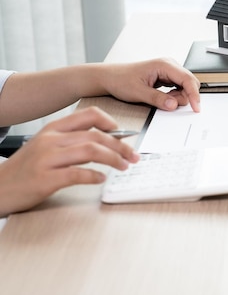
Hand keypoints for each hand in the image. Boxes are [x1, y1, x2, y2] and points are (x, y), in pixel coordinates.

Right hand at [0, 107, 139, 216]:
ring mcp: (46, 159)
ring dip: (113, 159)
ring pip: (90, 151)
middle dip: (120, 145)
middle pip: (95, 136)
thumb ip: (71, 140)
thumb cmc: (26, 169)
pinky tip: (101, 179)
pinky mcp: (44, 179)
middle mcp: (50, 140)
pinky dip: (93, 176)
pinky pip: (76, 174)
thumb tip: (107, 141)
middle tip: (133, 155)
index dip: (111, 122)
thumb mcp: (46, 146)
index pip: (88, 115)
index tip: (125, 134)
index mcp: (53, 129)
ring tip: (123, 166)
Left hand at [100, 58, 200, 111]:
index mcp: (164, 65)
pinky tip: (165, 99)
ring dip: (180, 97)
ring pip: (186, 86)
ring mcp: (169, 71)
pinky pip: (179, 88)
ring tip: (163, 101)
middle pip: (190, 82)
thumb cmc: (120, 80)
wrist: (110, 77)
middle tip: (171, 106)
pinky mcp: (167, 77)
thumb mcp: (138, 92)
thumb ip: (157, 99)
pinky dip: (175, 96)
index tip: (196, 108)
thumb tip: (174, 105)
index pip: (187, 79)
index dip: (194, 94)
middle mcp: (169, 65)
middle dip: (186, 97)